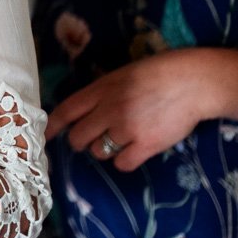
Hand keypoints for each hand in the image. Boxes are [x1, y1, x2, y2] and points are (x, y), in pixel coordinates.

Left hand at [46, 48, 215, 169]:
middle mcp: (109, 109)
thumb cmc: (159, 73)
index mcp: (101, 88)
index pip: (66, 110)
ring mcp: (127, 128)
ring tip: (122, 139)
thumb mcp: (123, 74)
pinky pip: (122, 164)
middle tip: (93, 138)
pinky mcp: (146, 145)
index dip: (52, 126)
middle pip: (78, 137)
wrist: (193, 82)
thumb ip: (103, 92)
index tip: (45, 136)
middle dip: (82, 141)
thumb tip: (85, 111)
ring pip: (99, 152)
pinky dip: (125, 160)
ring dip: (105, 150)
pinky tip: (135, 150)